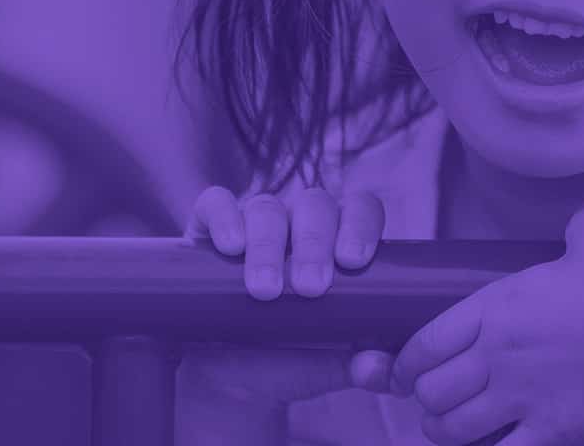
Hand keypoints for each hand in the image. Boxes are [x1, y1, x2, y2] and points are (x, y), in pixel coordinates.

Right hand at [179, 185, 393, 408]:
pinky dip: (224, 218)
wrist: (233, 380)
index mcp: (337, 242)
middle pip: (315, 205)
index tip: (353, 262)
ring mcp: (253, 223)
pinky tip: (231, 247)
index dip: (360, 225)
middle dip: (314, 243)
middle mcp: (298, 224)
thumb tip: (375, 364)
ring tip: (265, 290)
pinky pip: (215, 204)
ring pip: (266, 208)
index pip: (360, 209)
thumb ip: (364, 366)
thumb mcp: (333, 366)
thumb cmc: (291, 360)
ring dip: (269, 245)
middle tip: (311, 288)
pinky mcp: (209, 229)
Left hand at [389, 202, 583, 445]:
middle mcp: (497, 355)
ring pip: (452, 429)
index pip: (425, 342)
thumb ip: (579, 223)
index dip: (407, 362)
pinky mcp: (551, 433)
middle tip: (437, 401)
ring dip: (446, 433)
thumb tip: (581, 221)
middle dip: (426, 400)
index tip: (407, 371)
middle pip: (431, 391)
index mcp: (497, 306)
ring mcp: (521, 398)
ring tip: (454, 430)